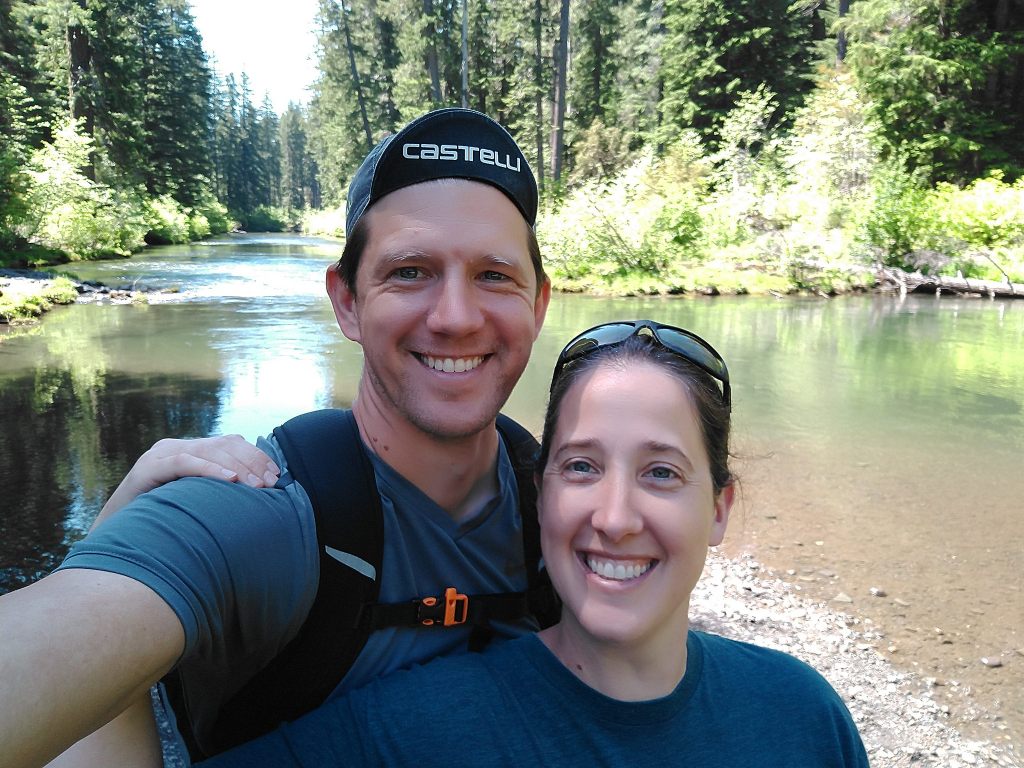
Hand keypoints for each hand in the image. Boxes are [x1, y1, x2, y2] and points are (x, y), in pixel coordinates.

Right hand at [92, 435, 279, 530]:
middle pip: (224, 444)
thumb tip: (261, 498)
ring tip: (257, 486)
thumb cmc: (160, 527)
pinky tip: (231, 481)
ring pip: (207, 451)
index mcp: (189, 452)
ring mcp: (159, 455)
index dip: (256, 457)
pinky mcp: (146, 469)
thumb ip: (219, 494)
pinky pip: (184, 462)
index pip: (231, 444)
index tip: (278, 477)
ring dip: (237, 468)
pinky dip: (209, 469)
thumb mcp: (196, 505)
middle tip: (271, 485)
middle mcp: (174, 447)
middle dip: (252, 463)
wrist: (113, 541)